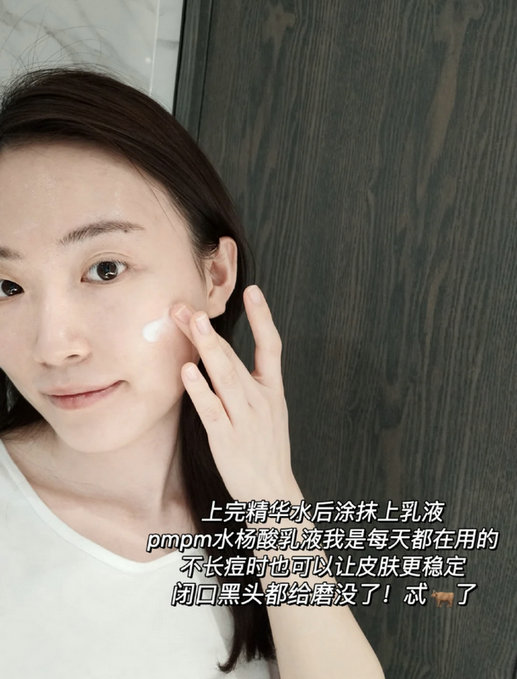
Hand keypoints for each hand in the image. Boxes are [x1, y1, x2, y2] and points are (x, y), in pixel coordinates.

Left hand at [171, 284, 299, 503]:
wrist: (272, 492)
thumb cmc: (266, 449)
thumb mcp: (270, 412)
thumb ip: (251, 384)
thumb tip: (223, 357)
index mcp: (273, 391)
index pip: (272, 347)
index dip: (263, 318)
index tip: (253, 291)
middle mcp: (260, 400)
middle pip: (234, 357)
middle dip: (210, 331)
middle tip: (189, 307)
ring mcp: (245, 418)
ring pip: (225, 376)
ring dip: (207, 347)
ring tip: (192, 322)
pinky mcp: (227, 438)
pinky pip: (212, 410)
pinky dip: (200, 390)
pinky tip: (187, 371)